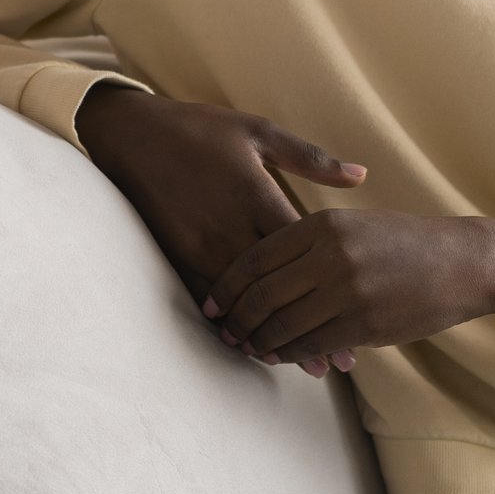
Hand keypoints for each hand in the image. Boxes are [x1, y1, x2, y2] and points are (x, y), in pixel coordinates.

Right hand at [75, 82, 368, 378]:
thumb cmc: (200, 128)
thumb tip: (362, 176)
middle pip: (276, 286)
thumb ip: (310, 157)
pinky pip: (206, 296)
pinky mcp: (177, 253)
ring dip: (273, 334)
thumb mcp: (258, 131)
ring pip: (243, 300)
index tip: (359, 316)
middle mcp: (229, 226)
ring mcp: (201, 244)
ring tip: (305, 365)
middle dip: (308, 325)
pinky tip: (249, 346)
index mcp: (256, 194)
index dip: (329, 286)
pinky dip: (229, 323)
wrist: (132, 133)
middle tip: (342, 363)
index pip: (300, 250)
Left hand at [202, 210, 494, 365]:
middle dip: (235, 319)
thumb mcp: (351, 224)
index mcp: (321, 226)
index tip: (212, 303)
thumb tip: (261, 271)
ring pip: (283, 324)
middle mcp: (330, 256)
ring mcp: (347, 292)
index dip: (227, 285)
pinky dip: (289, 354)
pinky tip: (279, 356)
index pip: (255, 258)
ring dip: (258, 341)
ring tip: (246, 347)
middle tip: (223, 332)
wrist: (462, 261)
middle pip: (262, 294)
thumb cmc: (402, 243)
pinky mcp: (365, 324)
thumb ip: (307, 242)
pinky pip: (312, 345)